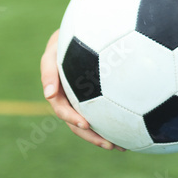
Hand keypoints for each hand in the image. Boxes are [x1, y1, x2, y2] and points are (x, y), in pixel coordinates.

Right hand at [40, 29, 124, 150]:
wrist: (88, 30)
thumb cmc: (70, 36)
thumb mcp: (54, 46)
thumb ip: (48, 68)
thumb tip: (49, 95)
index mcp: (58, 89)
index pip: (62, 108)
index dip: (72, 117)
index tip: (85, 124)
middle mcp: (70, 97)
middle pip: (78, 123)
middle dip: (92, 136)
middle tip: (109, 144)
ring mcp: (83, 99)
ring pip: (91, 124)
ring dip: (103, 137)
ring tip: (120, 147)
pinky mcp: (97, 98)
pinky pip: (103, 114)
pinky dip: (112, 124)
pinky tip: (129, 133)